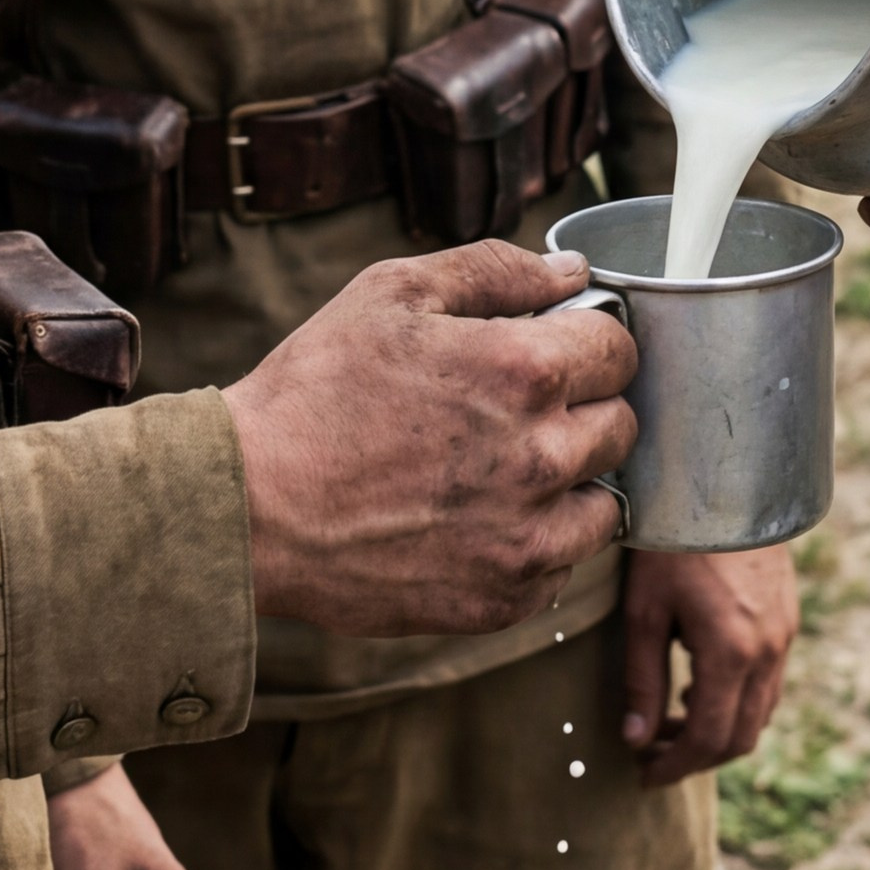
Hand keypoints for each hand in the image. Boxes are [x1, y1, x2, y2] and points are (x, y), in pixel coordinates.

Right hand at [227, 239, 639, 635]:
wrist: (248, 507)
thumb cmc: (313, 391)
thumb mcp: (392, 294)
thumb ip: (494, 271)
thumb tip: (573, 271)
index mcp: (524, 370)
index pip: (620, 349)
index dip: (587, 342)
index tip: (553, 352)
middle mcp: (542, 456)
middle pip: (622, 426)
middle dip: (582, 409)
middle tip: (515, 412)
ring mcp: (527, 537)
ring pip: (605, 505)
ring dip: (570, 484)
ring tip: (500, 472)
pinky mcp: (503, 599)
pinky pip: (561, 567)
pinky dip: (534, 544)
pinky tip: (476, 521)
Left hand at [620, 544, 798, 785]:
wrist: (727, 484)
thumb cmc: (675, 542)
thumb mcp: (645, 611)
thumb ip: (641, 679)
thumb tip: (635, 738)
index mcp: (731, 652)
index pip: (709, 739)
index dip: (675, 766)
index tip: (644, 775)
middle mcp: (768, 651)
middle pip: (741, 736)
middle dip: (697, 756)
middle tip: (653, 756)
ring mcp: (785, 636)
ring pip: (760, 713)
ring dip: (719, 731)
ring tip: (671, 722)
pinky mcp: (788, 621)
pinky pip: (768, 684)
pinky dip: (737, 702)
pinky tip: (700, 686)